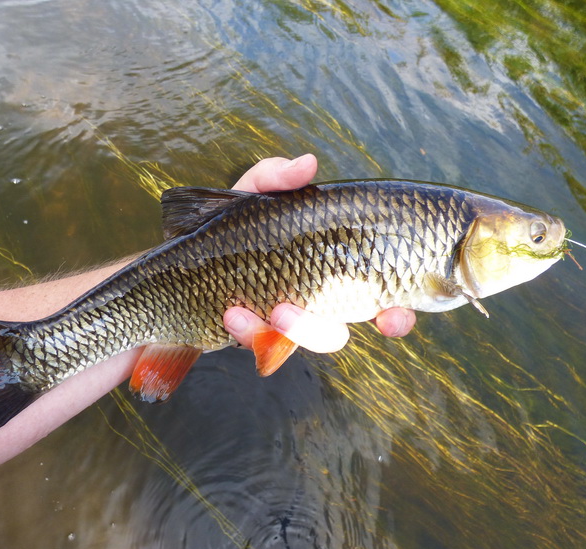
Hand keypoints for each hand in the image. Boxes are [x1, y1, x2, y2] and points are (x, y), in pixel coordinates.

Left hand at [223, 154, 415, 353]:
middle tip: (286, 312)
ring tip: (263, 311)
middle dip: (322, 332)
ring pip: (295, 345)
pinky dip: (250, 333)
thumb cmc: (233, 224)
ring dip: (290, 333)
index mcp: (332, 270)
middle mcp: (314, 304)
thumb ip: (276, 177)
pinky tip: (231, 314)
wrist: (190, 259)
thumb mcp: (252, 194)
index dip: (396, 316)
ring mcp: (284, 325)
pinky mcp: (256, 338)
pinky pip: (262, 347)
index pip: (379, 300)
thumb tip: (309, 164)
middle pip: (337, 334)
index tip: (393, 315)